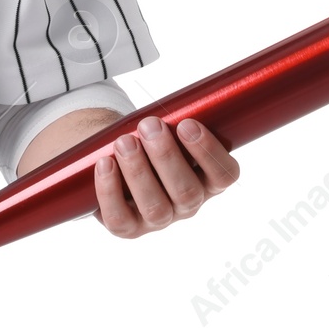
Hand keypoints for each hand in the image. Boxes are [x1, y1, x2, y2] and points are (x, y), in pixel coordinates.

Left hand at [92, 117, 238, 237]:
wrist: (116, 161)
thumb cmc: (149, 141)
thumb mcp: (170, 130)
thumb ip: (177, 120)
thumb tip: (180, 100)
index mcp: (208, 182)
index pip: (224, 175)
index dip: (208, 152)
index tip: (187, 123)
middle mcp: (186, 205)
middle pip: (187, 192)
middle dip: (166, 156)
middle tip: (149, 125)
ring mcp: (157, 221)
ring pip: (155, 207)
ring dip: (139, 171)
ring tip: (124, 141)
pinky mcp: (127, 227)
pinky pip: (119, 218)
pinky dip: (110, 190)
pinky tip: (105, 163)